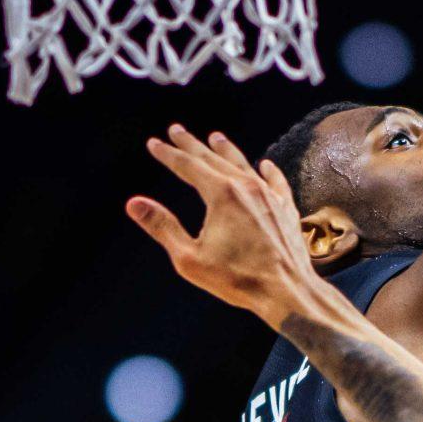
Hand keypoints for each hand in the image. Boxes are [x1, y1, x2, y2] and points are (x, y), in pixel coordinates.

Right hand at [127, 126, 320, 322]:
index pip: (188, 166)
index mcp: (221, 194)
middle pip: (213, 158)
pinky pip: (275, 181)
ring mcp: (270, 196)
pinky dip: (268, 171)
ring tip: (215, 138)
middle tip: (177, 130)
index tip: (154, 143)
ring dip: (226, 150)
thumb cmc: (238, 279)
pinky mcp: (287, 209)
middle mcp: (246, 187)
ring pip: (244, 164)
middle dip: (192, 144)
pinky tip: (264, 165)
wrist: (288, 291)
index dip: (168, 154)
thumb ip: (162, 227)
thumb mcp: (190, 258)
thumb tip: (134, 204)